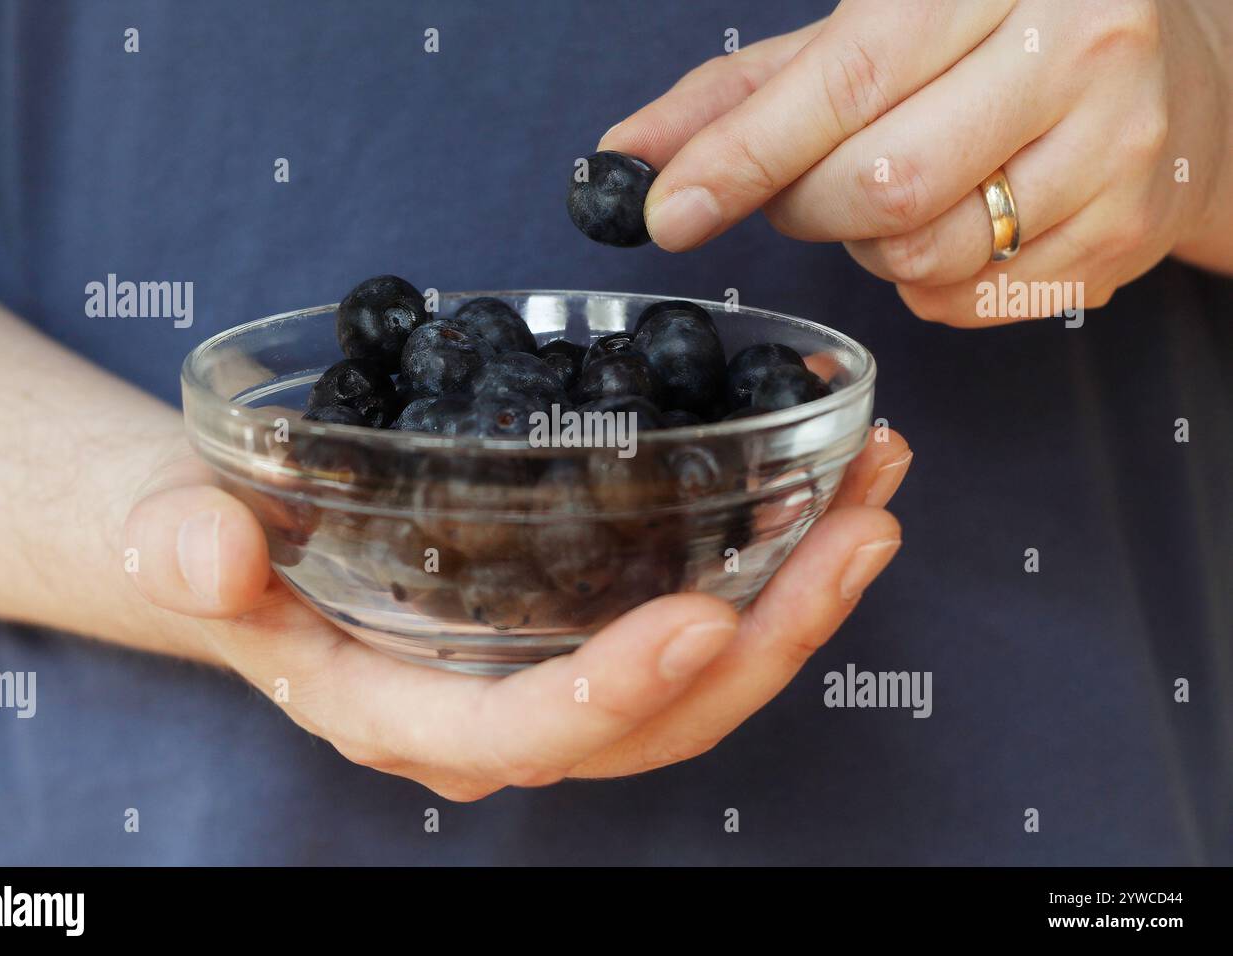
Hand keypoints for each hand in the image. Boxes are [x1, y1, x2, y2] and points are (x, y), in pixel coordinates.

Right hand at [124, 432, 910, 800]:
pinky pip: (694, 620)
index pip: (529, 734)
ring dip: (803, 595)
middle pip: (662, 720)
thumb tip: (205, 546)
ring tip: (876, 497)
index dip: (618, 694)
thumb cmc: (219, 546)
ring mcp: (552, 675)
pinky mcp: (581, 626)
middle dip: (773, 639)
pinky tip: (823, 491)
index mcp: (409, 715)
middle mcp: (499, 715)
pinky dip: (772, 565)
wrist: (242, 544)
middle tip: (860, 532)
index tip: (706, 616)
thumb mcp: (181, 538)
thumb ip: (186, 553)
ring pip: (701, 676)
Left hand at [602, 0, 1232, 323]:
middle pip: (880, 185)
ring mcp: (1115, 150)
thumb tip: (625, 156)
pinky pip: (966, 304)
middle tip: (810, 187)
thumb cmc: (993, 44)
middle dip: (810, 207)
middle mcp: (1077, 48)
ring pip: (922, 255)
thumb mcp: (870, 38)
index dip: (744, 155)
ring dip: (872, 247)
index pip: (846, 80)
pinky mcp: (1124, 237)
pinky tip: (960, 227)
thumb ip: (746, 94)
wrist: (1171, 76)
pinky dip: (927, 286)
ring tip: (905, 193)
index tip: (667, 211)